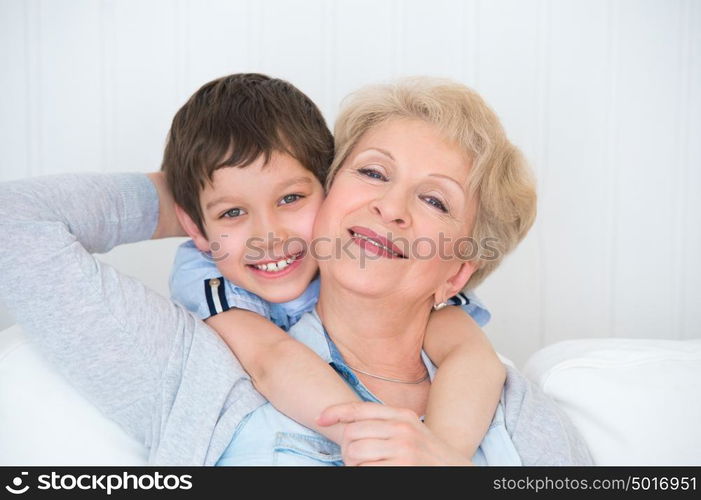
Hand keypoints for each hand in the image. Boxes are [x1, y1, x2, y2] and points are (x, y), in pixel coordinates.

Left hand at [317, 402, 473, 465]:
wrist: (456, 472)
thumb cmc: (428, 456)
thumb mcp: (411, 431)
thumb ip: (385, 423)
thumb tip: (348, 424)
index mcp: (402, 416)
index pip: (360, 409)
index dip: (336, 412)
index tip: (320, 418)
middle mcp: (402, 429)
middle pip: (352, 433)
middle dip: (345, 448)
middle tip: (353, 460)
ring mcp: (403, 449)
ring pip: (354, 453)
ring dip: (351, 464)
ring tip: (363, 468)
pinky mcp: (402, 468)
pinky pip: (364, 470)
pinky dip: (361, 473)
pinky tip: (372, 473)